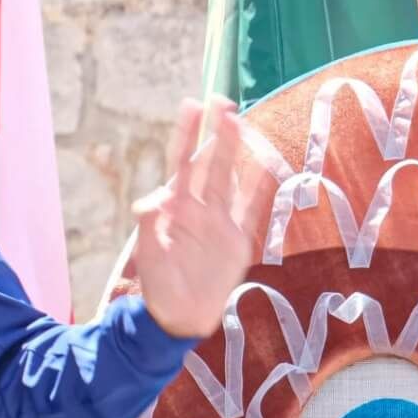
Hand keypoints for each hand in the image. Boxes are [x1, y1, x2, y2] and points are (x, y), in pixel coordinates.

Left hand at [128, 95, 252, 338]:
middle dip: (216, 133)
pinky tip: (268, 165)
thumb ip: (149, 227)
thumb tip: (150, 201)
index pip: (181, 162)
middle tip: (222, 101)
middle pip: (209, 163)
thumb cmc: (158, 282)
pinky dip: (260, 188)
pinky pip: (251, 210)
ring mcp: (220, 222)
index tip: (191, 105)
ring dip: (236, 153)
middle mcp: (199, 207)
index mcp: (175, 206)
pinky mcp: (237, 240)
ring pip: (231, 179)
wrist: (179, 316)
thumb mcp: (148, 254)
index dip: (187, 134)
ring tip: (241, 123)